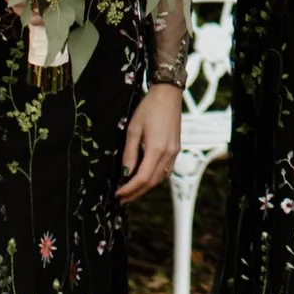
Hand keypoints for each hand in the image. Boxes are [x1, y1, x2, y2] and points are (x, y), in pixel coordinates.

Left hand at [118, 84, 182, 200]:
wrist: (168, 95)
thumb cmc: (149, 108)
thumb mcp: (133, 129)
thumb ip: (129, 153)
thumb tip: (124, 173)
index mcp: (157, 149)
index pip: (142, 178)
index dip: (129, 189)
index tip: (117, 194)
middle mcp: (169, 154)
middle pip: (152, 182)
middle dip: (136, 193)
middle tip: (121, 199)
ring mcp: (174, 152)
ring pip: (160, 179)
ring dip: (145, 188)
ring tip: (130, 192)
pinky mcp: (176, 149)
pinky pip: (165, 171)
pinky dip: (154, 179)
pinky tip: (144, 179)